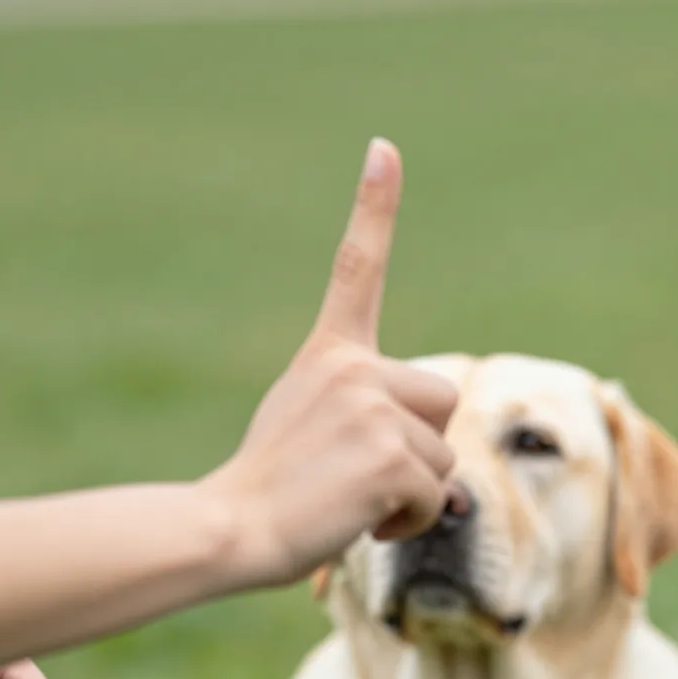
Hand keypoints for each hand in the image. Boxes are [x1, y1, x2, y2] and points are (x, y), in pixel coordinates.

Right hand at [202, 137, 458, 589]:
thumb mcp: (310, 429)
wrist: (232, 528)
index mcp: (330, 355)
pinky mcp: (392, 453)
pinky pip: (438, 495)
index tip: (384, 150)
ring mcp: (374, 408)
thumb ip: (369, 421)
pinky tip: (363, 523)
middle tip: (359, 478)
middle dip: (420, 449)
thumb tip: (446, 480)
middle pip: (441, 402)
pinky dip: (412, 522)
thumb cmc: (266, 492)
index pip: (357, 269)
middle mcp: (355, 369)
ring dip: (413, 494)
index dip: (374, 208)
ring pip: (443, 456)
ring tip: (352, 503)